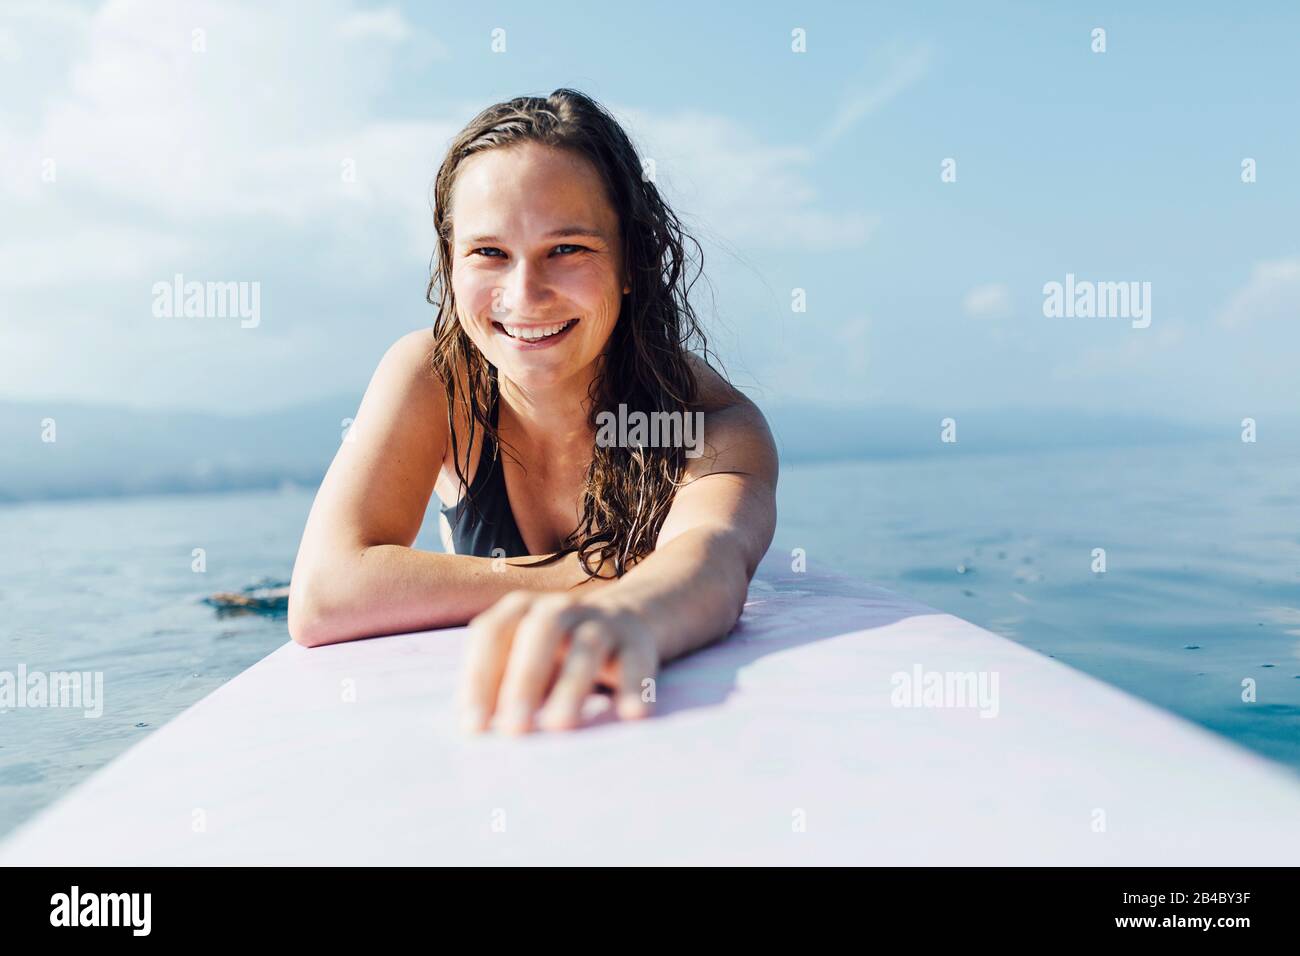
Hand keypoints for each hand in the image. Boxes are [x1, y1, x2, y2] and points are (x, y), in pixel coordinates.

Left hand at [457, 590, 659, 734]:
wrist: (625, 621)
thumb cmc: (556, 652)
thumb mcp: (522, 657)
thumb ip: (498, 685)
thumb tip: (475, 731)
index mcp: (522, 609)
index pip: (493, 634)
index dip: (480, 677)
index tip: (474, 727)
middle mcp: (560, 609)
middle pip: (540, 633)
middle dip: (524, 680)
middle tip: (514, 729)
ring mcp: (602, 622)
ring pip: (587, 646)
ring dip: (572, 686)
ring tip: (560, 727)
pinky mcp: (637, 642)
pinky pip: (636, 662)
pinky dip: (633, 686)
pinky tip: (631, 715)